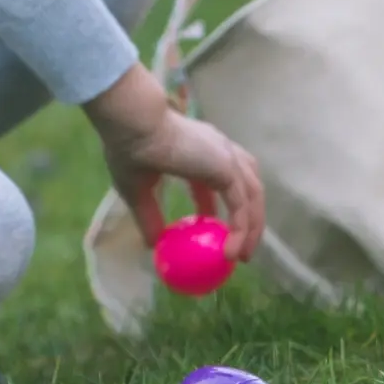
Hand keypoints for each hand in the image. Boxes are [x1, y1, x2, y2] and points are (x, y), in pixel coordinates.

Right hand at [85, 64, 264, 258]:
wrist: (134, 128)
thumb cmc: (131, 151)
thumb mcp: (137, 191)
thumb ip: (149, 216)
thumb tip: (152, 245)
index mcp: (199, 150)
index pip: (220, 180)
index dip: (221, 208)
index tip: (215, 234)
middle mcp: (219, 150)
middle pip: (246, 185)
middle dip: (248, 217)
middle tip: (239, 248)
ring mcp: (226, 157)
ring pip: (252, 194)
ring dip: (252, 226)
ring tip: (241, 256)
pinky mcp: (227, 168)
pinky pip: (242, 206)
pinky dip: (242, 230)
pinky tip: (231, 253)